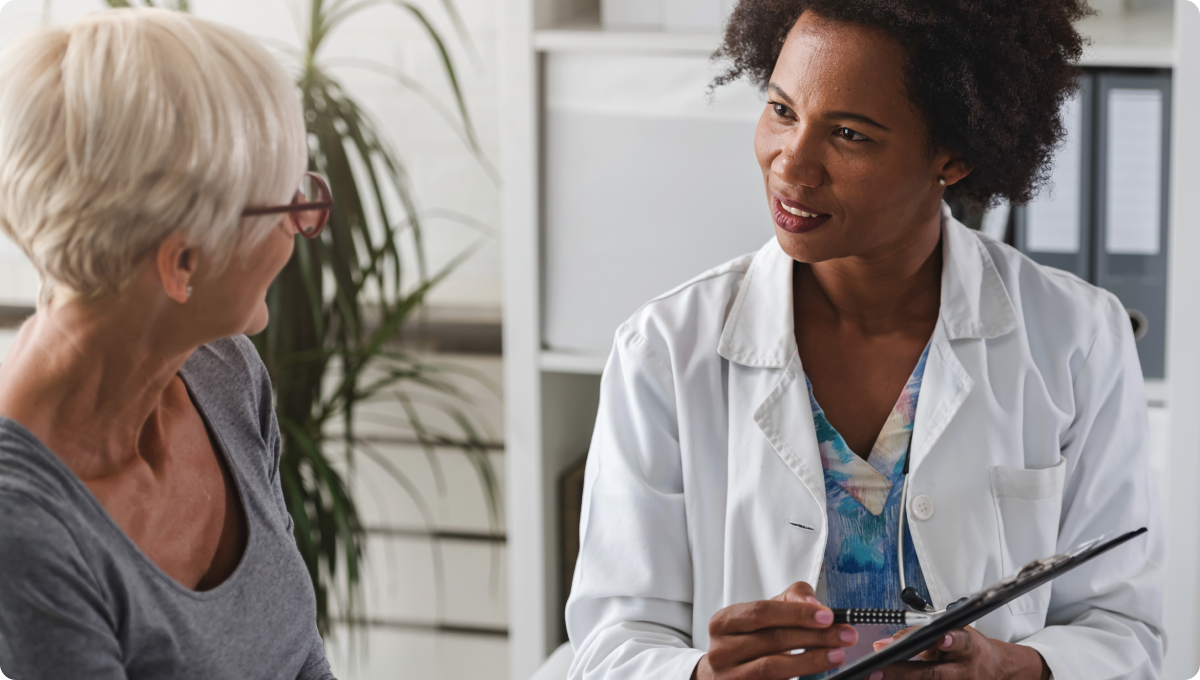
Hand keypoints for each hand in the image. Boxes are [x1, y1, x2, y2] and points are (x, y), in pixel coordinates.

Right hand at [691, 582, 857, 679]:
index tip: (827, 615)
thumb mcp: (765, 614)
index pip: (762, 612)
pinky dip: (799, 678)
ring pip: (773, 667)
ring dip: (811, 660)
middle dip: (814, 636)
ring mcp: (729, 676)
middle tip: (844, 635)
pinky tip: (818, 673)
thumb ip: (790, 600)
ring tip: (837, 654)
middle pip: (772, 640)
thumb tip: (813, 603)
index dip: (796, 613)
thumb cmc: (749, 639)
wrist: (724, 673)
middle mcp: (721, 650)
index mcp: (724, 622)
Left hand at [868, 625, 1049, 679]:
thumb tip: (886, 643)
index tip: (942, 638)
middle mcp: (963, 671)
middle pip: (933, 673)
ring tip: (874, 678)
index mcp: (969, 647)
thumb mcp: (953, 632)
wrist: (994, 670)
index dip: (951, 640)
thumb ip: (922, 634)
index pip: (960, 642)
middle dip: (903, 672)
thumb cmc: (970, 649)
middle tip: (876, 670)